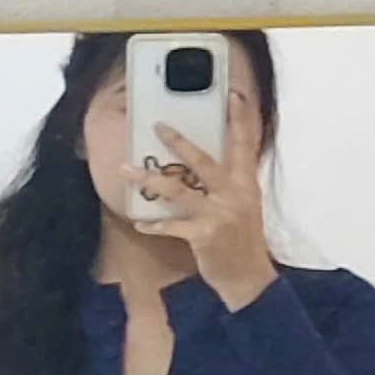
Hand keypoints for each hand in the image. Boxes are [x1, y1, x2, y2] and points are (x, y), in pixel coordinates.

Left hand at [121, 89, 277, 311]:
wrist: (249, 280)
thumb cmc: (243, 243)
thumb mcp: (244, 207)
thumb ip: (230, 184)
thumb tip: (204, 165)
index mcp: (246, 184)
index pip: (246, 144)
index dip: (241, 119)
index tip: (234, 94)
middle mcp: (234, 194)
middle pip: (204, 160)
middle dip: (179, 142)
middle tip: (157, 124)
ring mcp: (218, 214)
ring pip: (178, 190)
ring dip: (149, 179)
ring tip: (126, 169)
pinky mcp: (204, 235)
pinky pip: (172, 225)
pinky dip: (155, 224)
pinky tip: (141, 223)